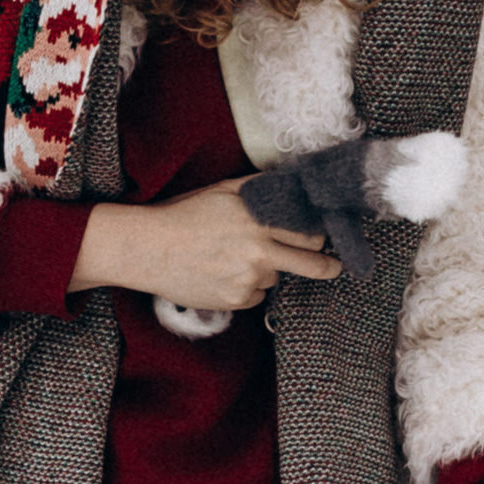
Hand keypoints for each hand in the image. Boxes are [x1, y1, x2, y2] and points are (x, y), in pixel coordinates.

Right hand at [71, 182, 336, 315]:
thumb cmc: (184, 214)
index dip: (320, 238)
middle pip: (312, 265)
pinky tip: (221, 273)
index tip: (325, 240)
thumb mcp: (223, 191)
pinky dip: (245, 288)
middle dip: (327, 266)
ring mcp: (248, 280)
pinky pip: (254, 296)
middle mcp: (259, 253)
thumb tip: (291, 182)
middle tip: (334, 266)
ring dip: (266, 271)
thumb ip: (260, 188)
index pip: (309, 234)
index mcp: (259, 222)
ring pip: (275, 279)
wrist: (149, 249)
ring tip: (233, 257)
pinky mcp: (235, 301)